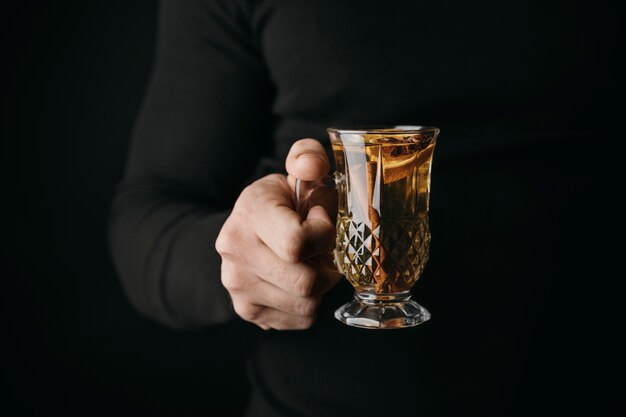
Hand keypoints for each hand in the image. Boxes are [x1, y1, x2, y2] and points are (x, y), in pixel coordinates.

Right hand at [215, 139, 339, 329]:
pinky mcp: (249, 311)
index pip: (298, 243)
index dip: (322, 234)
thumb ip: (308, 158)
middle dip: (327, 266)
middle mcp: (236, 253)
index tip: (319, 219)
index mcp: (249, 213)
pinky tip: (300, 280)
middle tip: (322, 250)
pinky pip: (301, 320)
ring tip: (311, 264)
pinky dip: (310, 303)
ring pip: (307, 305)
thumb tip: (311, 166)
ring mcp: (238, 287)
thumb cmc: (280, 204)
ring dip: (321, 286)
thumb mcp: (293, 174)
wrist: (243, 234)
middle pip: (306, 282)